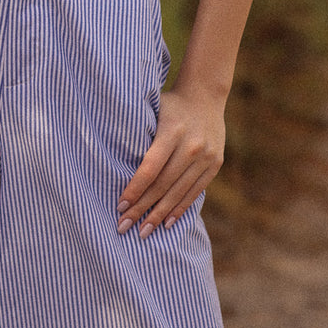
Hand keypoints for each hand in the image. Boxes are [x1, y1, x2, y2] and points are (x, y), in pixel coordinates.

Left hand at [116, 86, 225, 236]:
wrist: (205, 95)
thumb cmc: (169, 104)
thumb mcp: (152, 110)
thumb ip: (138, 135)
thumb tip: (112, 163)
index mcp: (172, 130)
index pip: (150, 168)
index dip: (134, 189)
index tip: (120, 206)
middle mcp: (191, 146)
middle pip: (163, 184)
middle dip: (142, 208)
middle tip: (124, 226)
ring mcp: (206, 156)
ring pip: (179, 192)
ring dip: (159, 215)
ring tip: (143, 232)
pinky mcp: (215, 164)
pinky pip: (195, 192)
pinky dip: (180, 208)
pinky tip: (166, 223)